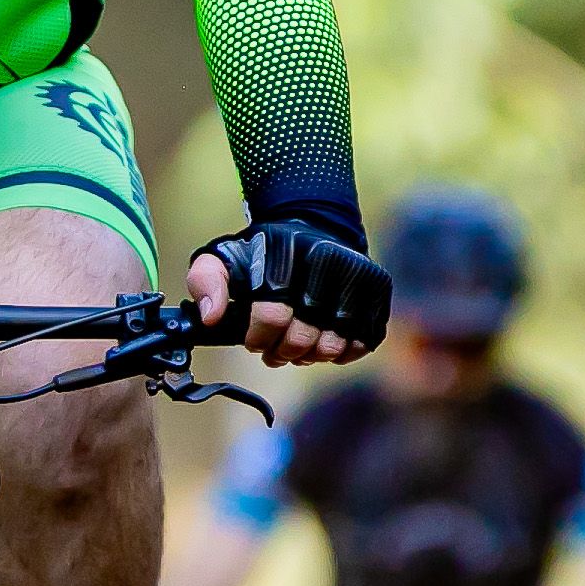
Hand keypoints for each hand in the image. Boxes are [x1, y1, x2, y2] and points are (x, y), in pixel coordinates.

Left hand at [189, 220, 387, 364]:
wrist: (311, 228)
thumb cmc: (262, 254)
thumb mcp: (221, 258)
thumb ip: (206, 283)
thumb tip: (211, 316)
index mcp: (284, 251)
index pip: (272, 316)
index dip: (259, 339)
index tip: (253, 340)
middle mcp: (326, 258)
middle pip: (304, 337)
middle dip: (282, 353)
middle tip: (274, 351)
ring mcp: (357, 273)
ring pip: (334, 344)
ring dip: (311, 357)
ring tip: (298, 348)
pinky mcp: (379, 287)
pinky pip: (364, 340)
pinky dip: (343, 352)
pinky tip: (325, 342)